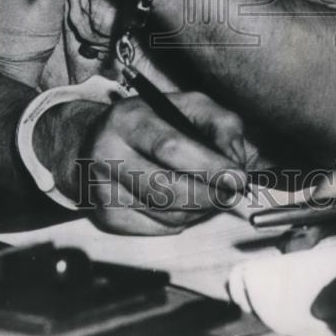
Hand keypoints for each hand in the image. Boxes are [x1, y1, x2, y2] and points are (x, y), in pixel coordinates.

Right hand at [43, 92, 252, 235]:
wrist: (96, 142)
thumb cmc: (151, 122)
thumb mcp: (188, 106)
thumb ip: (220, 125)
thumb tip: (237, 162)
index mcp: (128, 119)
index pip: (171, 147)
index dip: (209, 166)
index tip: (239, 177)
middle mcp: (108, 153)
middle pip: (167, 188)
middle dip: (210, 195)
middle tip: (233, 192)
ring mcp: (103, 189)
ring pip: (167, 214)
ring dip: (199, 209)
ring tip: (208, 192)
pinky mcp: (106, 217)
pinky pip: (158, 229)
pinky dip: (181, 220)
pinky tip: (183, 202)